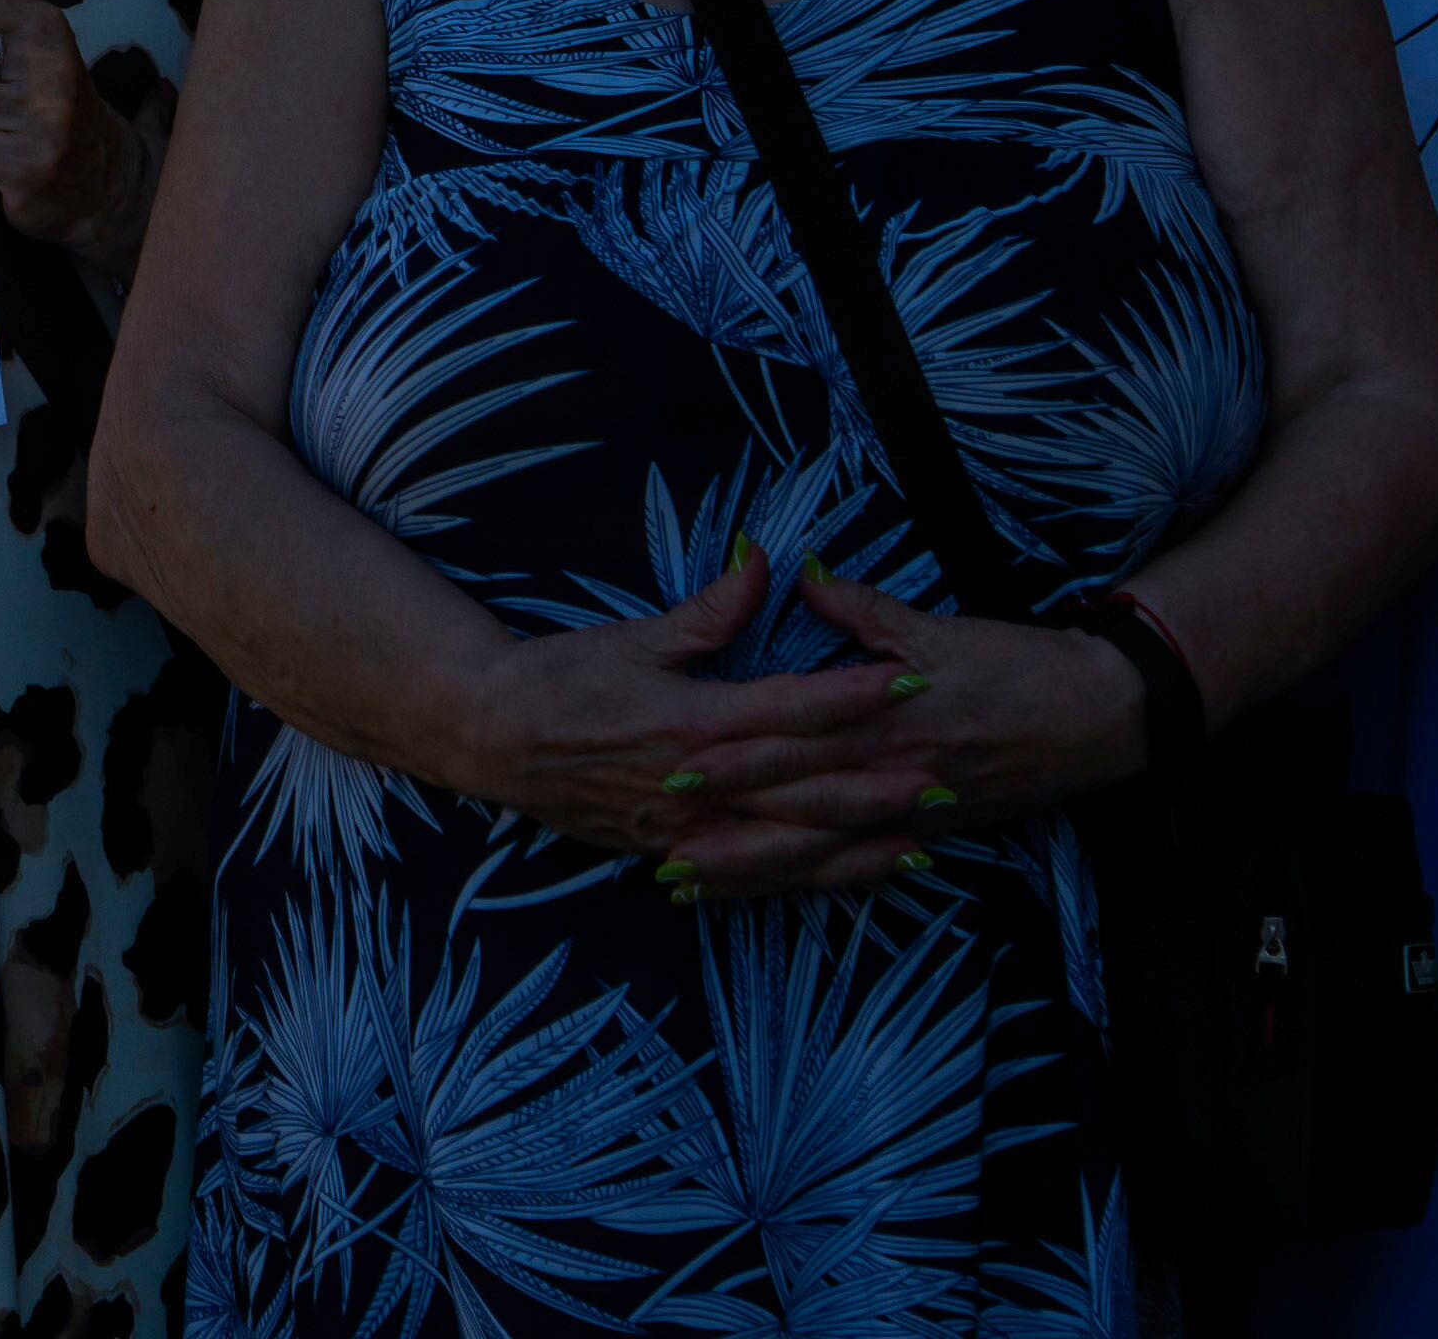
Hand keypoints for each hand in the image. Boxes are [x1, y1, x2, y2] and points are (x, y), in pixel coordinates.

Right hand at [443, 550, 918, 895]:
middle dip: (877, 784)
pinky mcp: (671, 852)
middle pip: (802, 786)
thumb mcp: (634, 636)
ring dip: (855, 844)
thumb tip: (763, 561)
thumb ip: (708, 611)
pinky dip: (803, 876)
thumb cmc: (560, 676)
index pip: (789, 707)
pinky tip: (845, 875)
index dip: (853, 696)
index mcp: (690, 717)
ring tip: (919, 842)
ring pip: (785, 843)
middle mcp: (694, 780)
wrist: (492, 736)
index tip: (910, 681)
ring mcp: (685, 826)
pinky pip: (750, 873)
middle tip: (945, 778)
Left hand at [666, 569, 1152, 852]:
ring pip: (823, 848)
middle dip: (729, 826)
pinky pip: (860, 864)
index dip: (739, 752)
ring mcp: (914, 810)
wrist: (1098, 714)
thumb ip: (861, 608)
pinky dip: (811, 880)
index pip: (798, 737)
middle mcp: (896, 773)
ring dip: (757, 868)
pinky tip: (768, 891)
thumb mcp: (935, 627)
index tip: (678, 761)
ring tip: (693, 882)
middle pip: (799, 805)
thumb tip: (800, 574)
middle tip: (661, 843)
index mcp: (889, 716)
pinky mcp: (932, 832)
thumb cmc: (1016, 662)